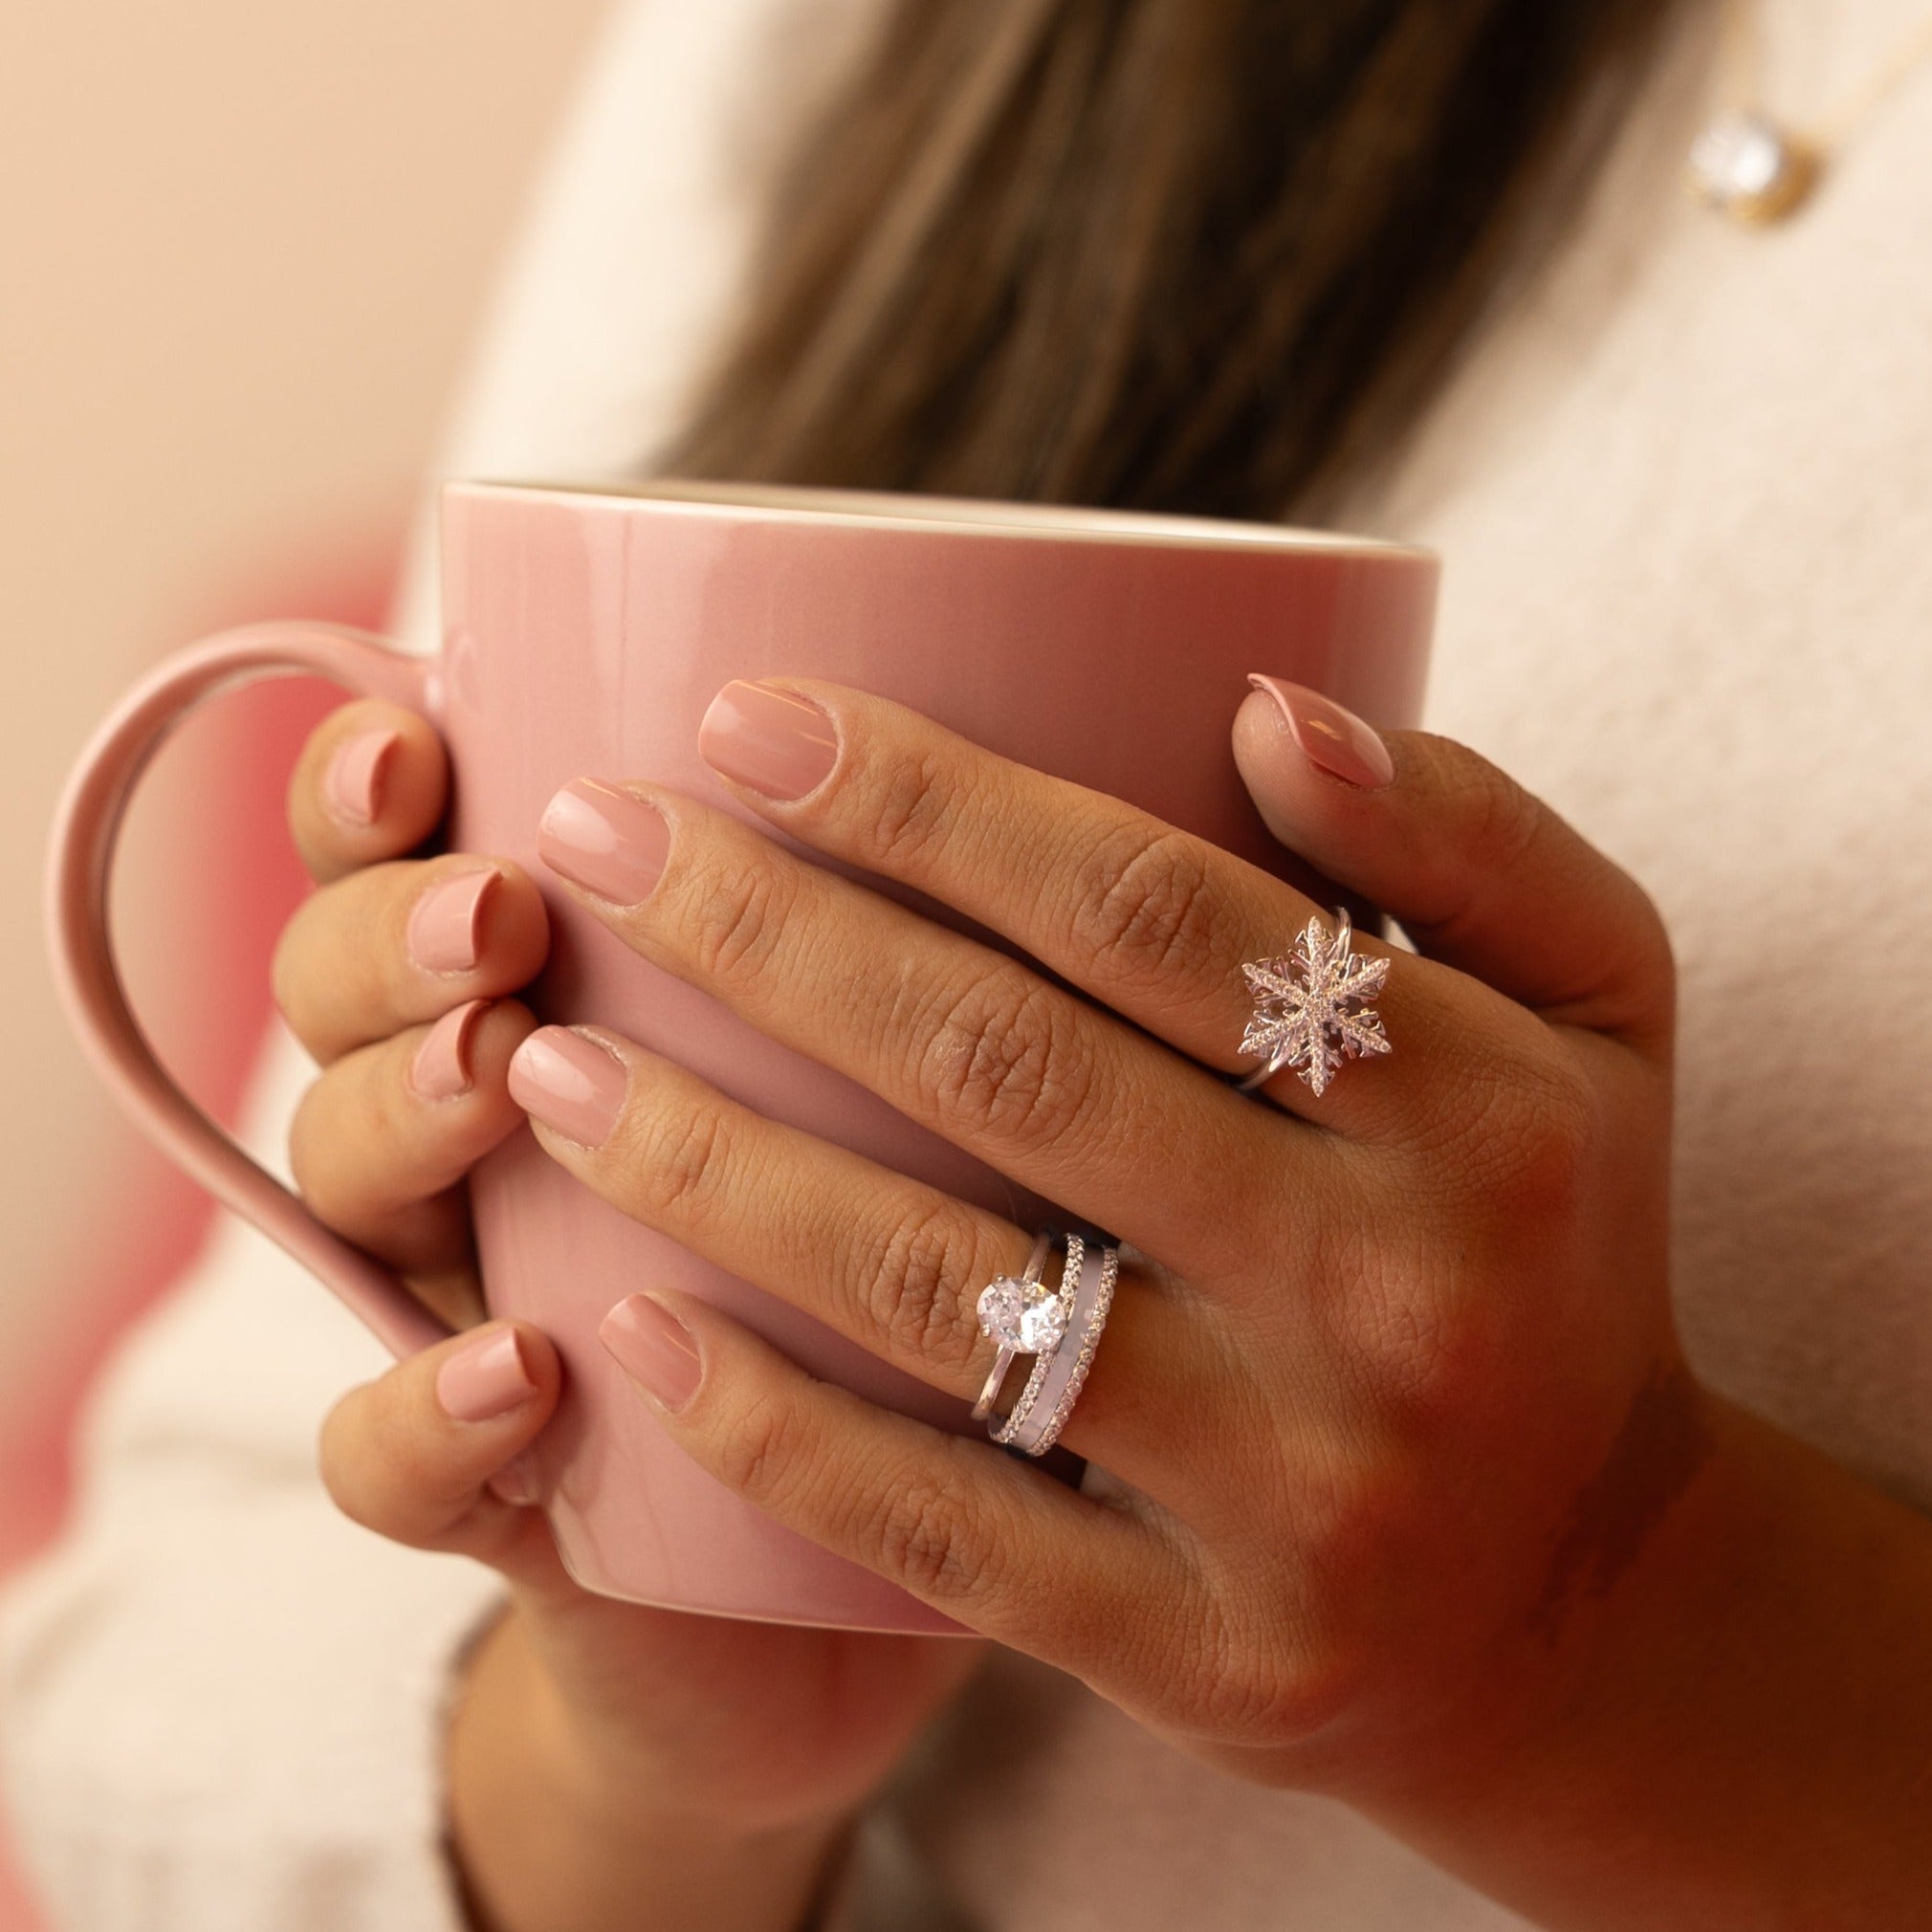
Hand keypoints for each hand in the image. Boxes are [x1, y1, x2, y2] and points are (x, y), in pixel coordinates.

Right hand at [275, 700, 981, 1931]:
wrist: (850, 1571)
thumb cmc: (969, 1241)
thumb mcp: (1000, 1055)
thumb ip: (1048, 899)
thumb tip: (1251, 717)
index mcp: (573, 968)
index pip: (406, 837)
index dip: (373, 775)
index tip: (430, 733)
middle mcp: (496, 1110)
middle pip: (348, 988)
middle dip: (393, 929)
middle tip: (502, 903)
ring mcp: (478, 1300)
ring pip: (347, 1189)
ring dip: (396, 1118)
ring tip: (499, 1071)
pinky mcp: (501, 1499)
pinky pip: (392, 1465)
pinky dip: (427, 1414)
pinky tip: (523, 1369)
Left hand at [511, 675, 1684, 1805]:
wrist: (1585, 1587)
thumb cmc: (1552, 1237)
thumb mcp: (1595, 1003)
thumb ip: (1466, 830)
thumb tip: (1264, 704)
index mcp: (1482, 1096)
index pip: (1154, 908)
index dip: (929, 799)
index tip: (743, 719)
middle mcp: (1392, 1289)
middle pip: (1008, 1070)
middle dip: (761, 933)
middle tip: (584, 840)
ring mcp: (1295, 1488)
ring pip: (942, 1294)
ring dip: (710, 1165)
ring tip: (544, 1061)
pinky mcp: (1205, 1651)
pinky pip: (946, 1532)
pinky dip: (770, 1428)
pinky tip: (624, 1322)